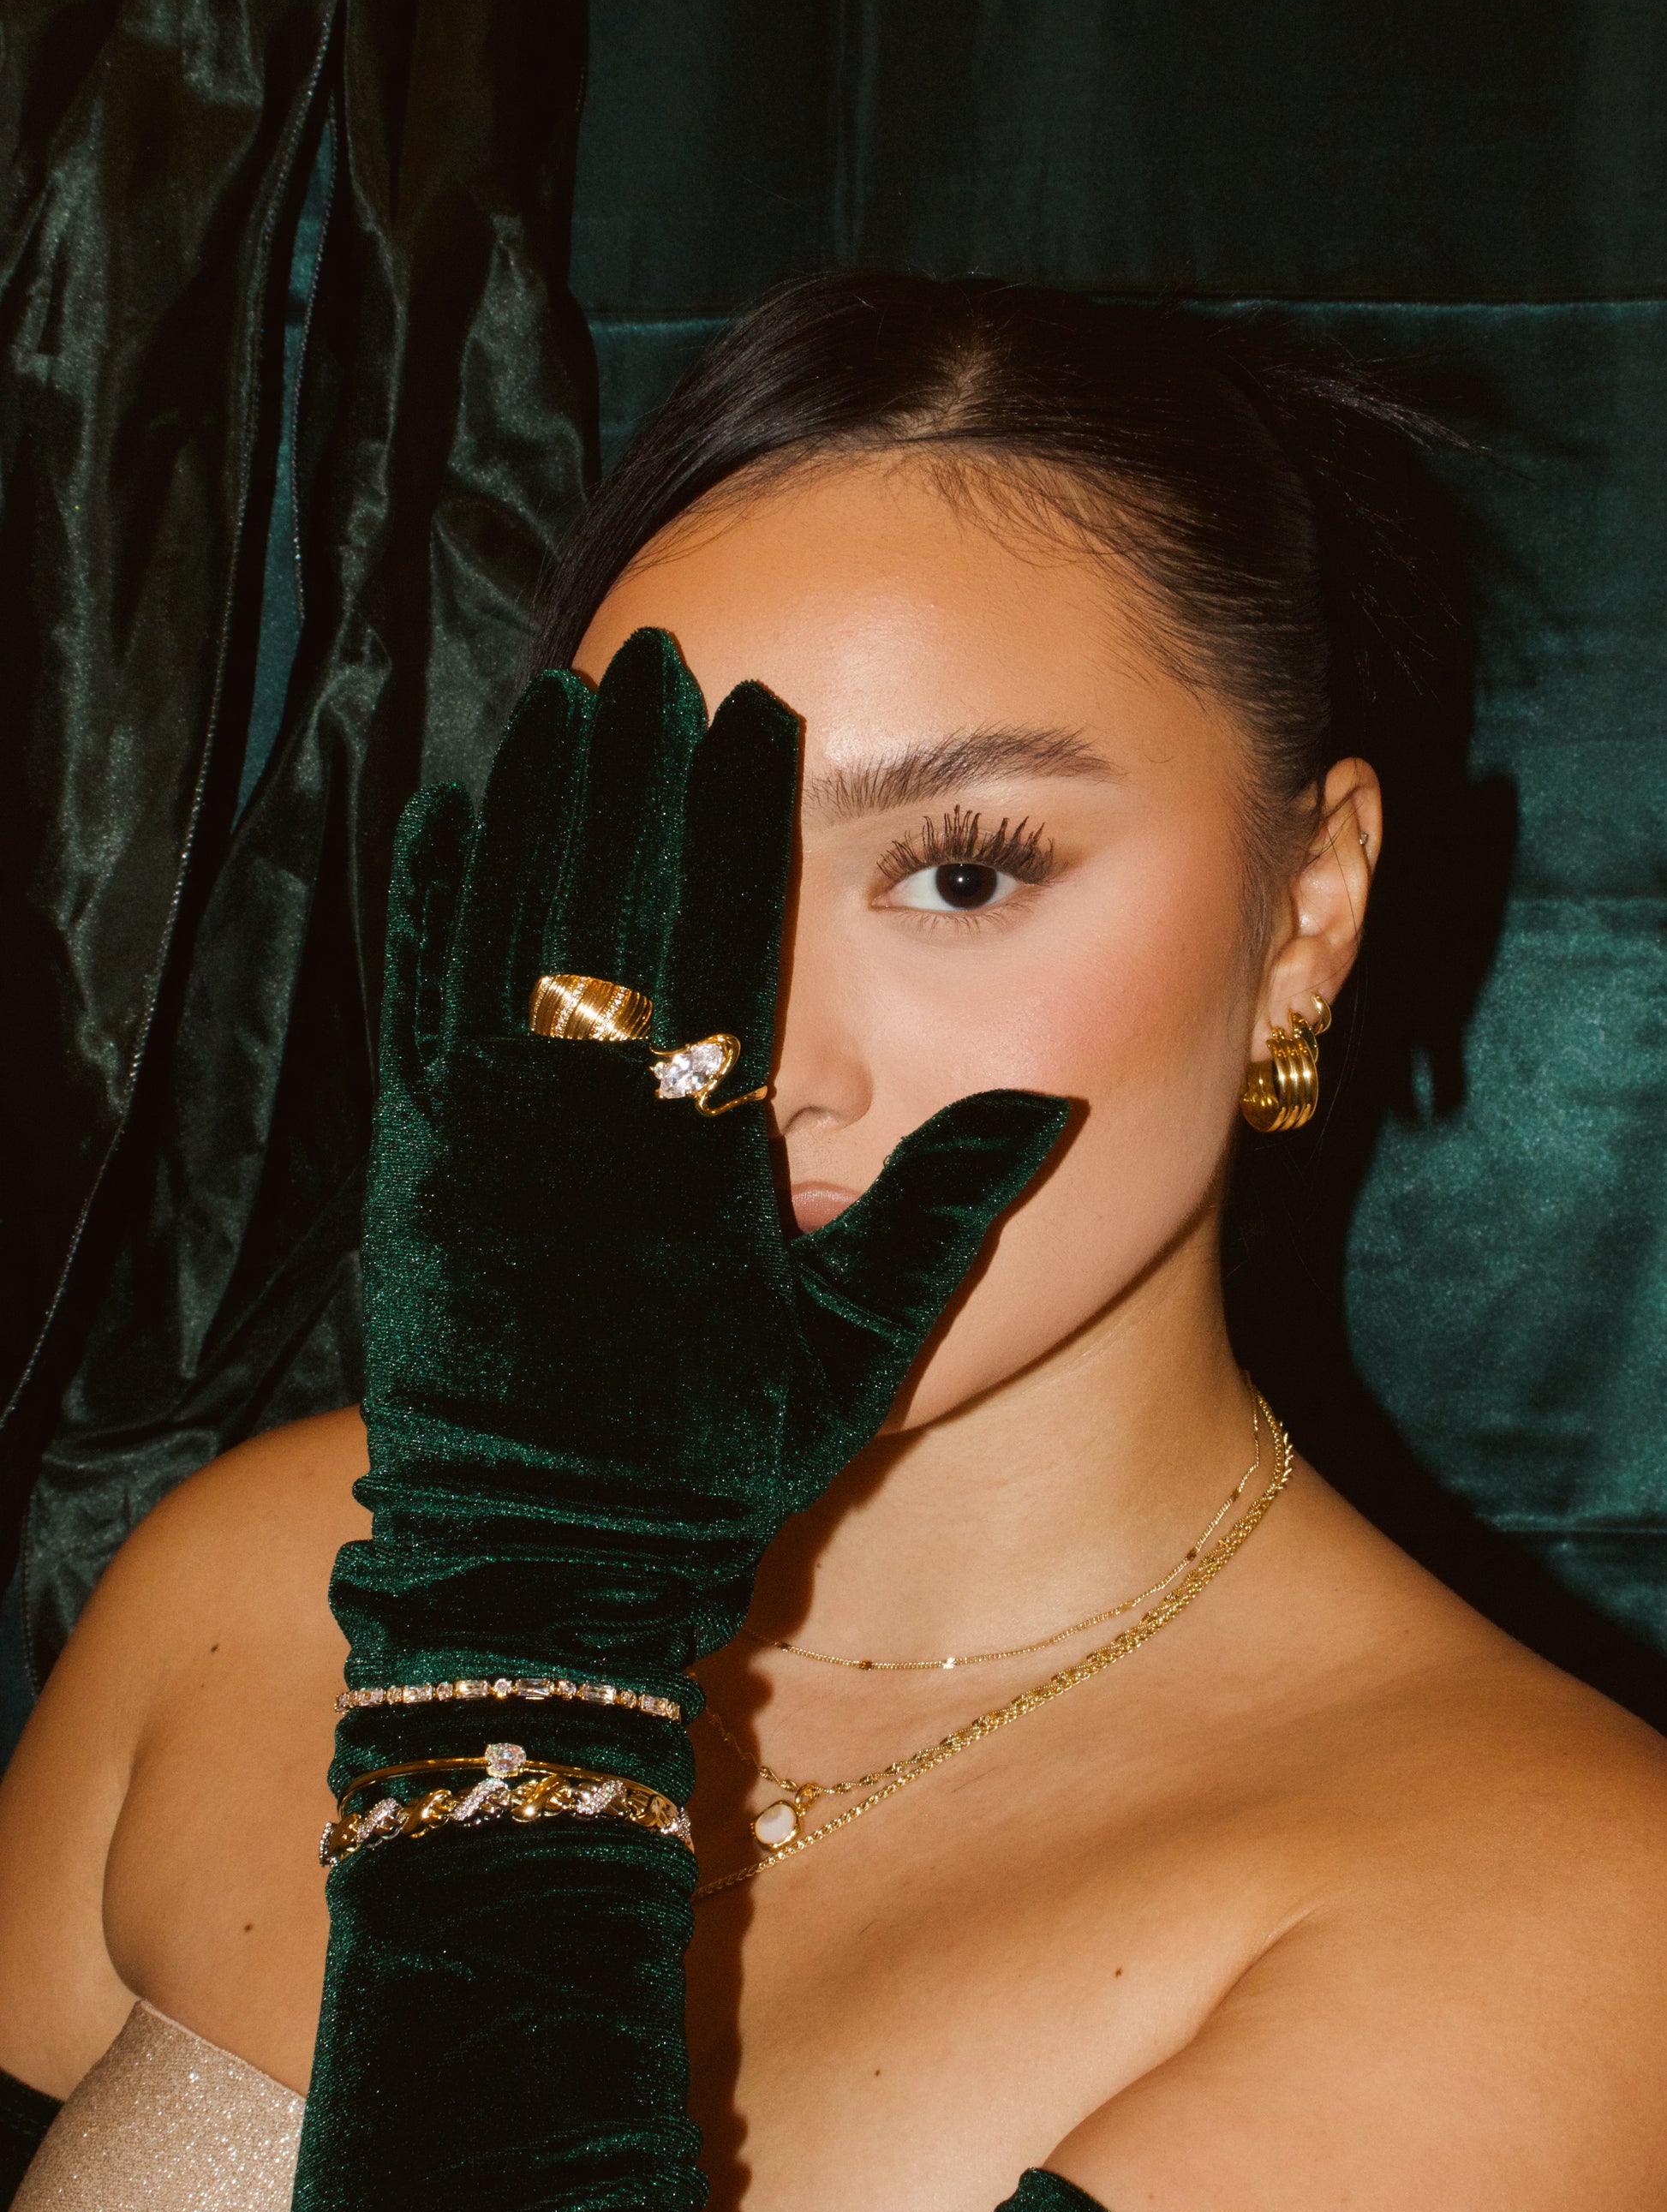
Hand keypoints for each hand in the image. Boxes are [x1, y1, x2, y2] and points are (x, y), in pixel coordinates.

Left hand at [330, 630, 1067, 1700]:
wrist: (539, 1555)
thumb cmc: (717, 1460)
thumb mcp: (863, 1353)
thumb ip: (950, 1217)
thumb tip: (1046, 1102)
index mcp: (703, 1141)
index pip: (728, 928)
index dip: (741, 811)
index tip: (756, 712)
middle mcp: (587, 1109)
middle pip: (610, 894)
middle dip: (634, 764)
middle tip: (653, 655)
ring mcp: (485, 1126)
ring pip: (508, 918)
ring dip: (536, 795)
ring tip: (564, 693)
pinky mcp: (413, 1157)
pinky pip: (418, 990)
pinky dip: (433, 892)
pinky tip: (448, 806)